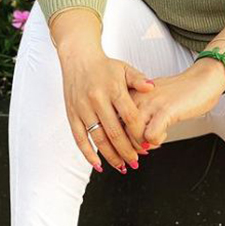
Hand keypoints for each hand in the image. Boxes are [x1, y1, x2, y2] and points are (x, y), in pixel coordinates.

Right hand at [57, 44, 159, 172]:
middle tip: (137, 162)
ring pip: (98, 138)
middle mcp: (97, 99)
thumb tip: (152, 87)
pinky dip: (89, 154)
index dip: (139, 133)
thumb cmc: (105, 66)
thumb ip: (139, 80)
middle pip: (114, 131)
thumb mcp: (125, 68)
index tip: (148, 144)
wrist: (78, 58)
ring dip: (111, 156)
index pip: (129, 116)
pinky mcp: (72, 114)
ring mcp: (83, 108)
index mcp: (113, 88)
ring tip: (123, 167)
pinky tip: (99, 165)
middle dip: (127, 150)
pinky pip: (80, 139)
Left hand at [126, 59, 224, 145]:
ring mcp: (151, 104)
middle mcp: (138, 98)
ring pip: (133, 136)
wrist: (202, 79)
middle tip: (138, 152)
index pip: (113, 120)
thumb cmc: (179, 91)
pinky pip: (150, 136)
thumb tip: (129, 138)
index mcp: (132, 93)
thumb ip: (139, 114)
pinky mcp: (166, 111)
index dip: (117, 139)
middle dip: (128, 147)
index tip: (123, 148)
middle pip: (120, 131)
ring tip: (152, 141)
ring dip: (141, 146)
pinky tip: (164, 134)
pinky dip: (156, 141)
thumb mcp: (152, 98)